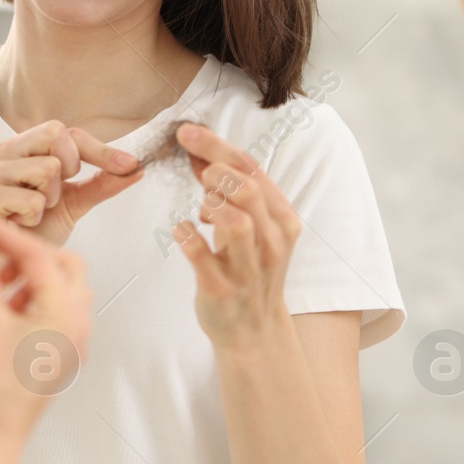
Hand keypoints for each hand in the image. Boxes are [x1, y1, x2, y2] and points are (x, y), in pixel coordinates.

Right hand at [0, 120, 143, 246]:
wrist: (12, 266)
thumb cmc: (38, 231)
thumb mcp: (76, 201)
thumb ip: (103, 182)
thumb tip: (136, 168)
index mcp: (21, 147)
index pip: (65, 132)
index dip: (99, 149)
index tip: (128, 165)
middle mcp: (1, 153)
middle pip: (55, 137)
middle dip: (68, 171)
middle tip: (52, 196)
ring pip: (47, 169)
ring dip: (49, 200)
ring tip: (33, 212)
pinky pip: (31, 200)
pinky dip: (34, 217)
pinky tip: (20, 223)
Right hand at [0, 211, 91, 463]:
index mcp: (66, 316)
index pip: (39, 254)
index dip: (2, 232)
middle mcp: (75, 330)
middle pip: (60, 268)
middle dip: (23, 251)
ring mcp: (64, 348)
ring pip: (53, 292)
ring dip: (23, 275)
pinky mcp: (47, 362)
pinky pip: (44, 316)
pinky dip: (21, 300)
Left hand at [169, 122, 301, 347]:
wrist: (254, 331)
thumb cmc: (249, 271)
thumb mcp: (252, 229)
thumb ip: (231, 194)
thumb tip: (202, 155)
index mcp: (281, 221)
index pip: (253, 171)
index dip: (218, 146)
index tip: (187, 132)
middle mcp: (271, 242)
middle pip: (248, 190)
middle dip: (216, 166)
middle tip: (192, 161)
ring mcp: (247, 268)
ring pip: (236, 223)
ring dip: (211, 203)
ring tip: (201, 205)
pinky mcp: (221, 289)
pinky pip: (201, 256)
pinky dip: (187, 236)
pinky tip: (181, 229)